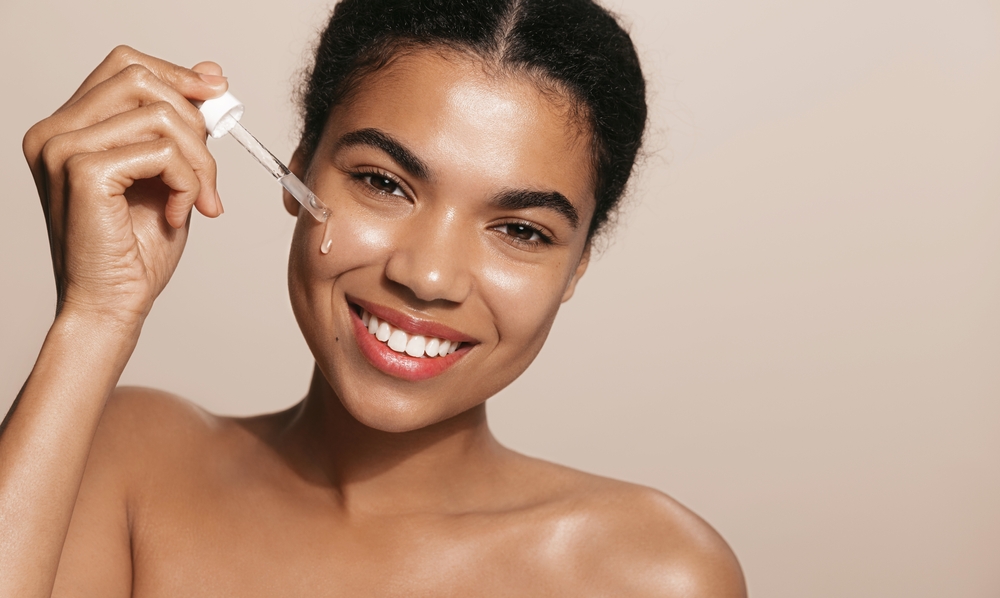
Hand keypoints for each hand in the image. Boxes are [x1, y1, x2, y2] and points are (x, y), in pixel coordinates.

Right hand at [21, 45, 227, 326]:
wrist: (112, 305)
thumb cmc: (136, 249)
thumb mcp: (168, 173)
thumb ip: (180, 125)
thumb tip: (210, 73)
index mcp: (67, 127)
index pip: (125, 66)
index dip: (178, 74)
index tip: (217, 93)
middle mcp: (55, 132)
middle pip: (142, 79)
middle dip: (194, 122)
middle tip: (209, 172)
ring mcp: (63, 149)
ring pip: (161, 115)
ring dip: (198, 160)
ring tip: (198, 199)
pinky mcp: (83, 172)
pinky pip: (163, 151)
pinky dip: (186, 182)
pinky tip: (176, 212)